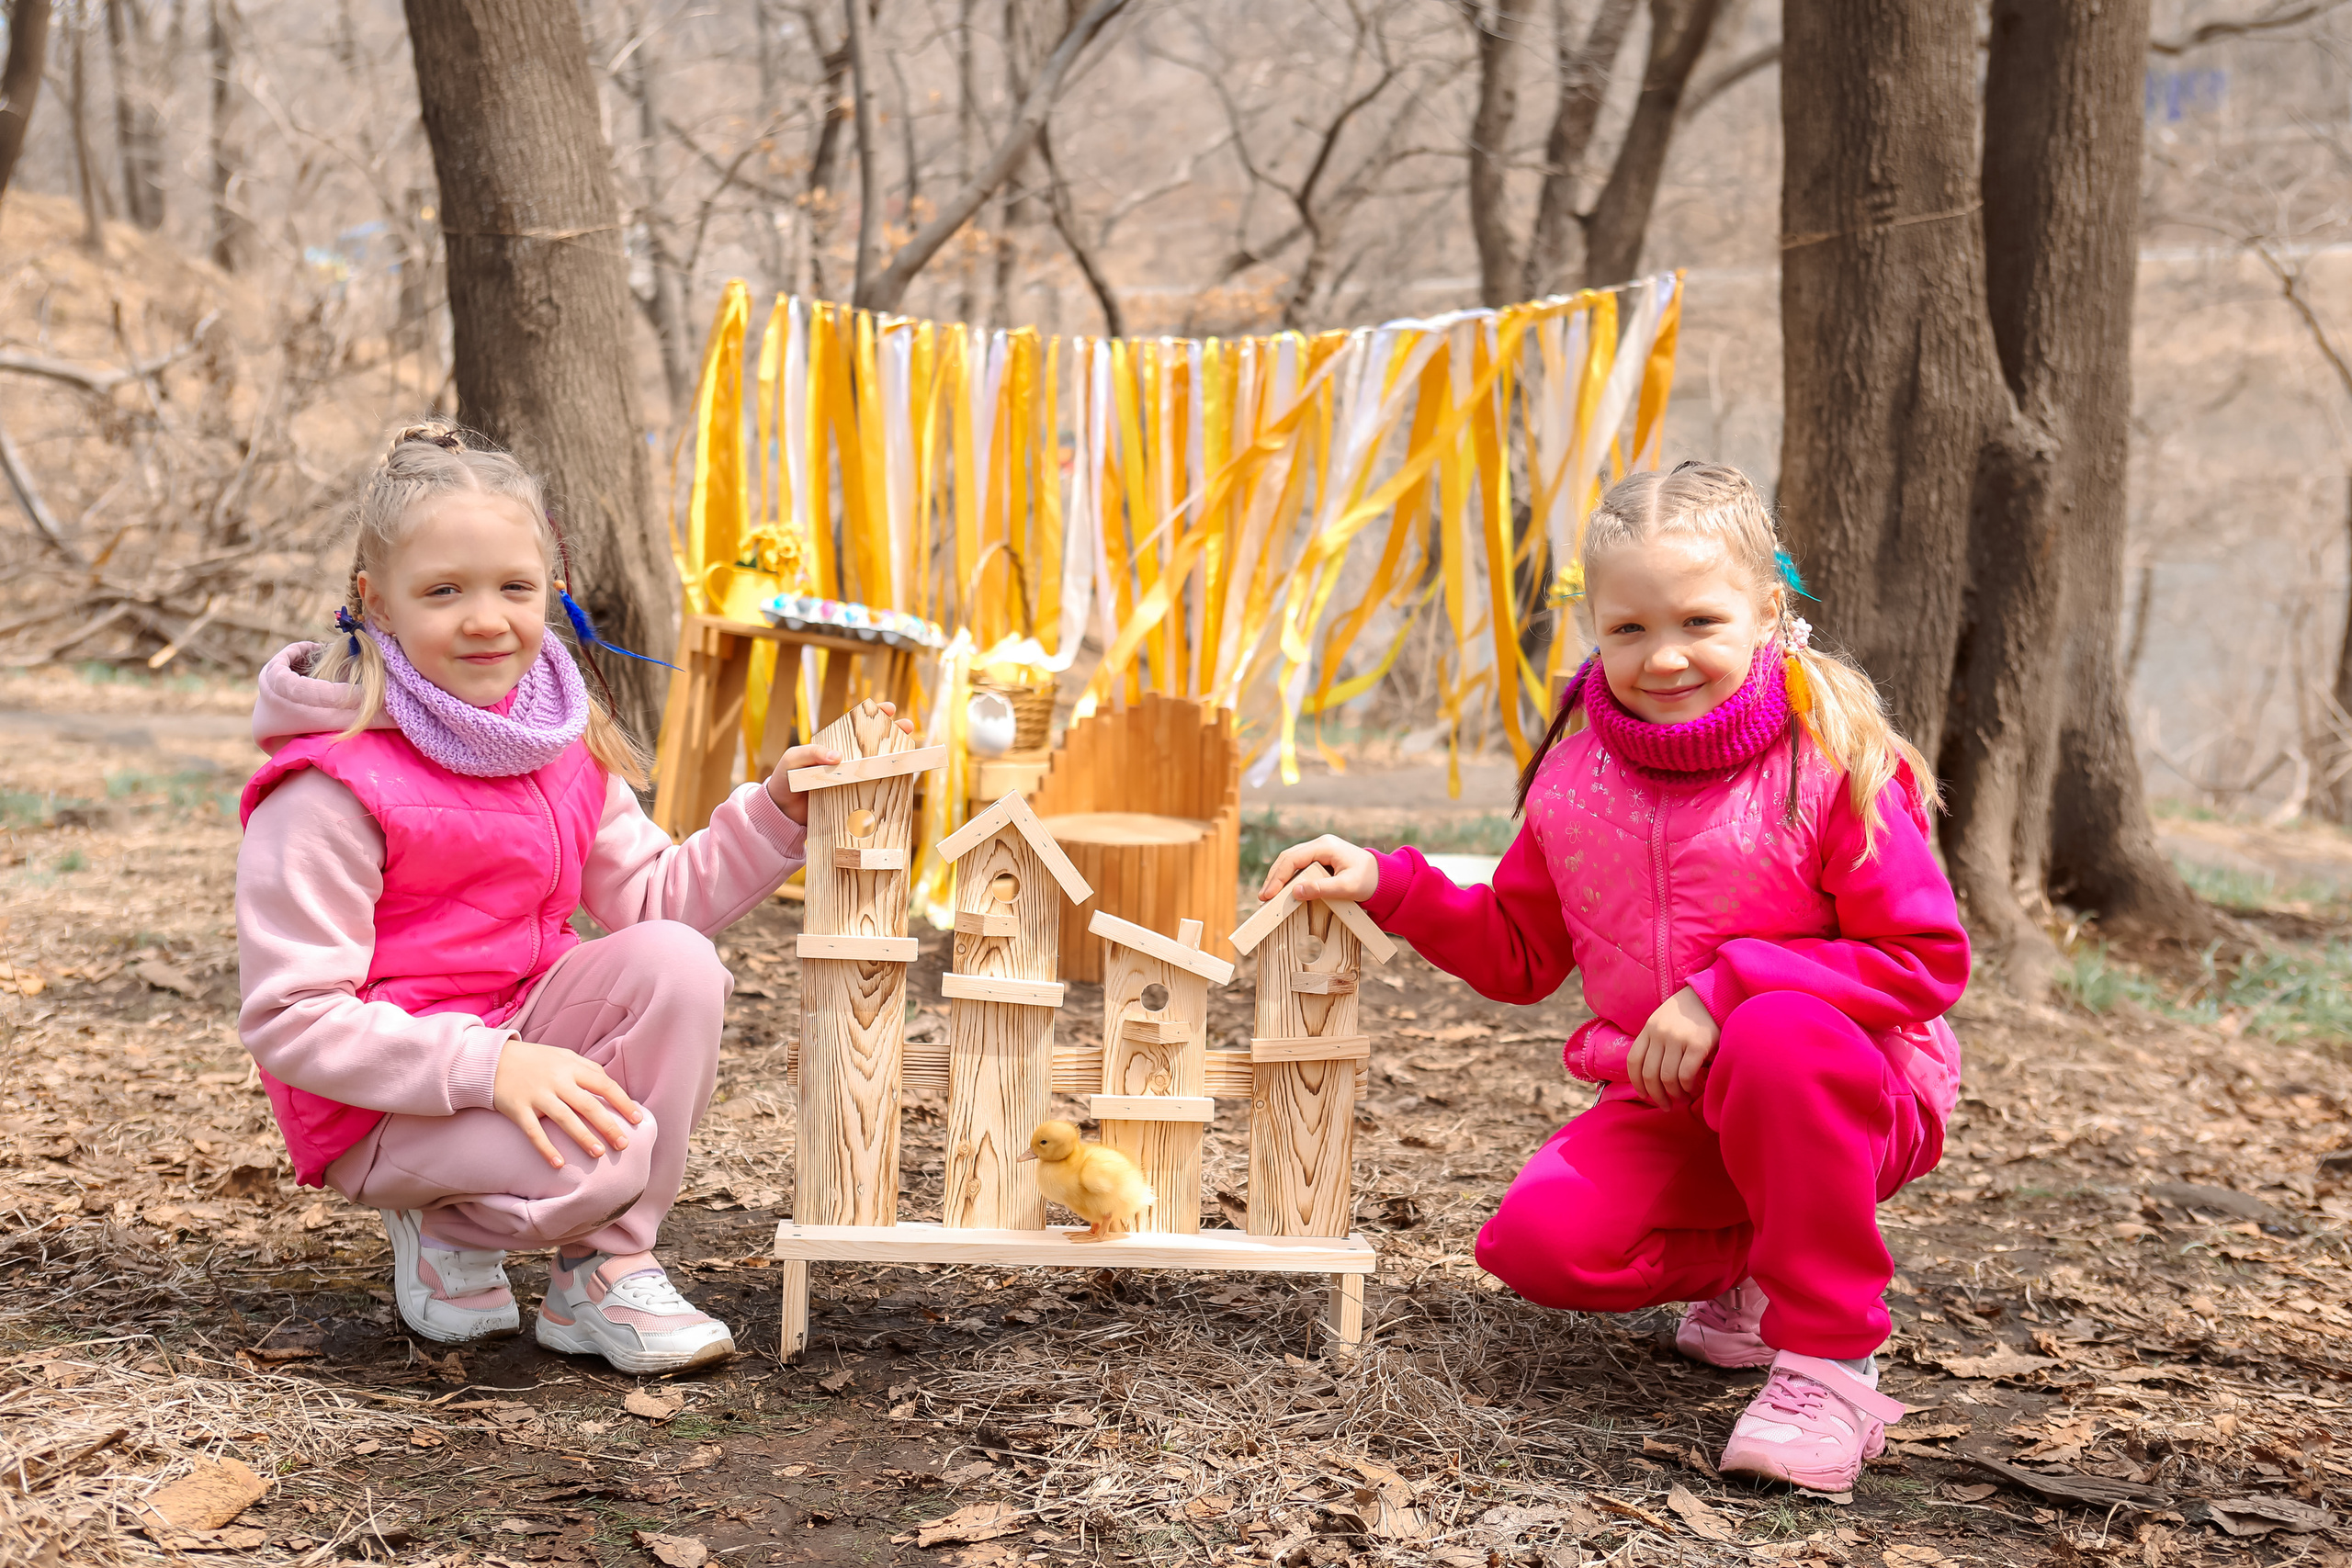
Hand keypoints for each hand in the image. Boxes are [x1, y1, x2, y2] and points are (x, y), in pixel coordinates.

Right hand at [492, 1039, 644, 1168]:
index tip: (637, 1119)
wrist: (491, 1060)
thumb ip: (587, 1069)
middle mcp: (556, 1081)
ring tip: (599, 1153)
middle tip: (623, 1143)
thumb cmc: (535, 1060)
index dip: (622, 1102)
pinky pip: (534, 1132)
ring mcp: (536, 1095)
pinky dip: (546, 1148)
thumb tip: (611, 1087)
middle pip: (588, 1105)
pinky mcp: (517, 1109)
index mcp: (571, 1066)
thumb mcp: (563, 1056)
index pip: (604, 1084)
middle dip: (608, 1125)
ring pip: (565, 1119)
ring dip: (583, 1138)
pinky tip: (558, 1164)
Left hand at [764, 703, 917, 822]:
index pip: (858, 726)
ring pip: (880, 766)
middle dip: (895, 733)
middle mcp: (848, 761)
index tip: (888, 709)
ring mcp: (853, 780)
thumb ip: (811, 753)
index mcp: (835, 746)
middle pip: (876, 744)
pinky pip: (875, 791)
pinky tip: (902, 779)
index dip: (875, 715)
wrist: (783, 813)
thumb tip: (837, 757)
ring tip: (911, 751)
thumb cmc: (786, 778)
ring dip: (897, 758)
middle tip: (908, 727)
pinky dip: (890, 784)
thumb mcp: (794, 759)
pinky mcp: (855, 800)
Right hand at [1258, 833, 1378, 904]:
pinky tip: (1282, 890)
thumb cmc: (1369, 881)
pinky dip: (1288, 878)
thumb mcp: (1347, 887)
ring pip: (1291, 861)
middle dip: (1274, 877)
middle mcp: (1320, 845)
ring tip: (1268, 895)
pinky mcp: (1320, 859)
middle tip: (1263, 898)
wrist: (1385, 877)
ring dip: (1279, 877)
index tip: (1268, 895)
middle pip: (1288, 858)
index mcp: (1325, 846)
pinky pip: (1299, 866)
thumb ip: (1322, 889)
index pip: (1293, 859)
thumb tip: (1295, 892)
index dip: (1278, 877)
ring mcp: (1319, 851)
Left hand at [1625, 986, 1719, 1108]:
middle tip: (1665, 1105)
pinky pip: (1685, 1074)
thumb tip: (1652, 1077)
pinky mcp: (1698, 1044)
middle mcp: (1660, 1033)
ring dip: (1674, 1094)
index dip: (1636, 1082)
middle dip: (1656, 1095)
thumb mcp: (1664, 1022)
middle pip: (1649, 1074)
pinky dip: (1687, 1087)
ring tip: (1681, 1099)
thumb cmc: (1688, 1014)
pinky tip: (1692, 1089)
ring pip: (1667, 1078)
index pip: (1633, 1060)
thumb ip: (1656, 1043)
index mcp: (1649, 1028)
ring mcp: (1678, 1039)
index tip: (1643, 1095)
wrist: (1713, 995)